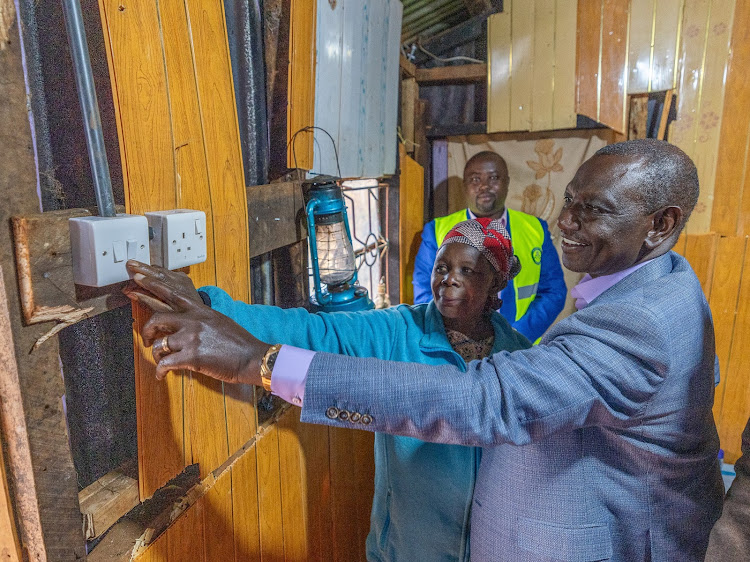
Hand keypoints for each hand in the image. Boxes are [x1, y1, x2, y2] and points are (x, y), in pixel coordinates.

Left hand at [123, 261, 268, 384]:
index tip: (137, 278)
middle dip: (146, 330)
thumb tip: (190, 324)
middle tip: (145, 339)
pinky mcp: (191, 356)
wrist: (252, 357)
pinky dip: (160, 371)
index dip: (152, 285)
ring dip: (156, 355)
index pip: (172, 294)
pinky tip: (162, 376)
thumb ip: (202, 319)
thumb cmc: (239, 342)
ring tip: (160, 361)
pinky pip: (165, 364)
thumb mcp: (220, 322)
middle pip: (157, 319)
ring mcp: (191, 338)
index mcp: (201, 311)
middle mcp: (194, 321)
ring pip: (159, 344)